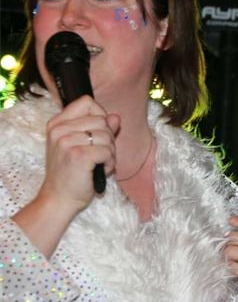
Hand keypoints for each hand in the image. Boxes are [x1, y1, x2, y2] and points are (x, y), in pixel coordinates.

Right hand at [38, 95, 118, 213]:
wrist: (60, 199)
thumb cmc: (72, 172)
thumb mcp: (82, 146)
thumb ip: (100, 128)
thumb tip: (116, 117)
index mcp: (57, 123)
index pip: (87, 102)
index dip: (100, 116)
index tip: (95, 133)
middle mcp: (59, 130)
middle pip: (102, 120)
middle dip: (108, 139)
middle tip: (97, 155)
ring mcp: (67, 142)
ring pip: (107, 136)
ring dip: (109, 153)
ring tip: (97, 164)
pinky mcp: (78, 155)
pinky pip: (108, 151)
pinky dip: (109, 163)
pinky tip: (99, 171)